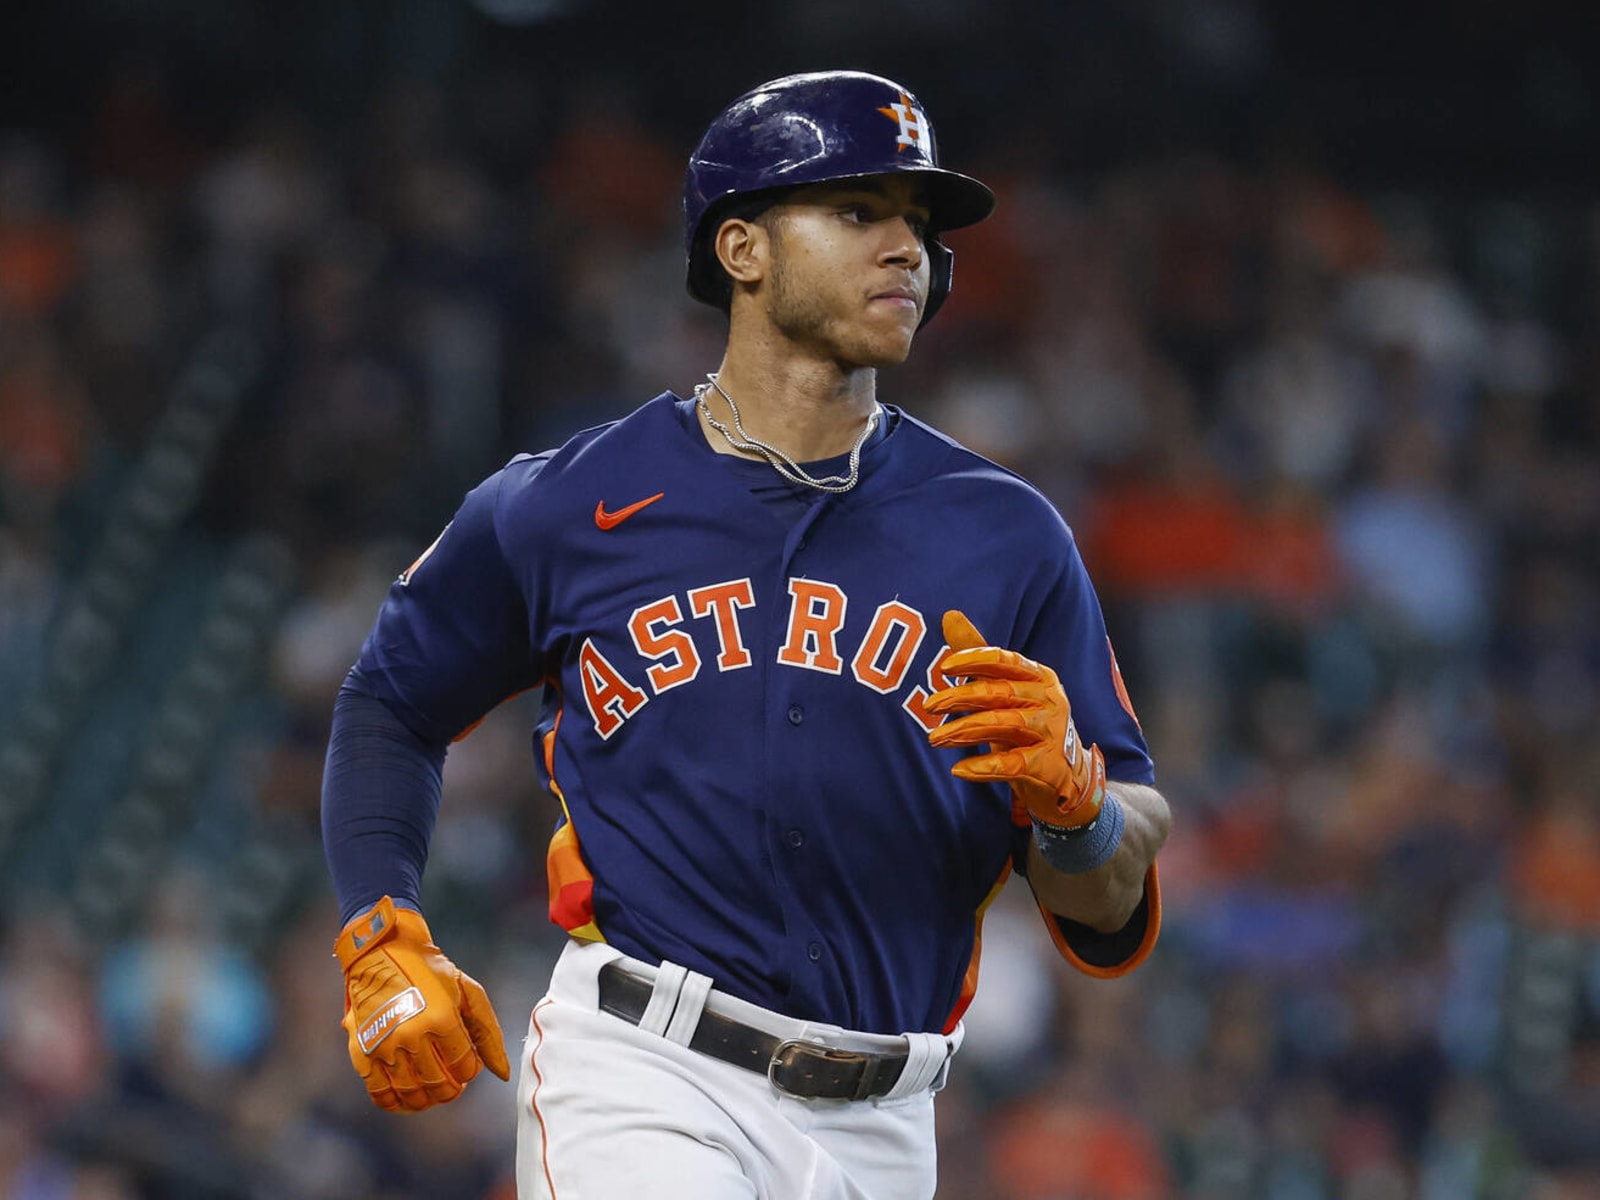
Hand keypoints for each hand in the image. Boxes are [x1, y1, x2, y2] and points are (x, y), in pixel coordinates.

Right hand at [335, 896, 510, 1111]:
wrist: (382, 952)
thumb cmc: (430, 971)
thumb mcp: (467, 992)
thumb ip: (488, 1033)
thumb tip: (504, 1074)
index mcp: (442, 1019)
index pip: (465, 1067)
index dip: (470, 1070)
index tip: (467, 1062)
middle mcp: (412, 1035)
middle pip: (439, 1085)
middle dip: (452, 1089)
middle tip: (453, 1082)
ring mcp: (384, 1045)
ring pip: (412, 1094)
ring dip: (427, 1099)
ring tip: (433, 1090)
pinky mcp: (362, 1051)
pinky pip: (380, 1093)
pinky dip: (395, 1103)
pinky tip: (406, 1099)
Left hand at [924, 610, 1105, 828]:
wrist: (1067, 773)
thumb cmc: (1028, 723)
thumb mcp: (1006, 689)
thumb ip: (979, 657)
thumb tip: (950, 615)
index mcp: (1038, 676)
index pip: (1005, 660)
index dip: (975, 660)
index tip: (945, 667)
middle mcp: (1048, 699)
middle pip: (1000, 692)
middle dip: (961, 697)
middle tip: (929, 705)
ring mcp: (1051, 731)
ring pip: (1004, 724)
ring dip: (965, 730)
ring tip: (935, 738)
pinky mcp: (1048, 764)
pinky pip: (1013, 763)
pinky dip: (985, 766)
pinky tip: (959, 769)